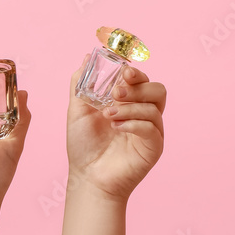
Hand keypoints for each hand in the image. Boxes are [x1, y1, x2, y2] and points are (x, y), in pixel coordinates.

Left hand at [67, 58, 166, 201]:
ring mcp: (151, 130)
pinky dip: (134, 123)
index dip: (136, 72)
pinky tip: (117, 127)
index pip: (142, 80)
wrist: (87, 177)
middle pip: (157, 89)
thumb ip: (82, 83)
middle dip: (137, 87)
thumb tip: (87, 57)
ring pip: (155, 107)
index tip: (123, 71)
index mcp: (130, 102)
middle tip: (114, 94)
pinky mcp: (154, 147)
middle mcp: (144, 114)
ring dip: (131, 107)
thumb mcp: (77, 110)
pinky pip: (152, 127)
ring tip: (109, 115)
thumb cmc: (84, 146)